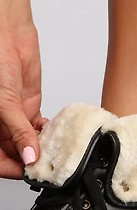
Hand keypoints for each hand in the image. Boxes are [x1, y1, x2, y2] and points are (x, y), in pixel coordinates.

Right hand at [0, 21, 47, 178]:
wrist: (7, 35)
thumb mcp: (3, 102)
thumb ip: (17, 131)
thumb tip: (29, 156)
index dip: (13, 169)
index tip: (32, 173)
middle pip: (14, 154)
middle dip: (31, 160)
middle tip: (52, 166)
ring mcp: (13, 117)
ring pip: (28, 141)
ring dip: (43, 147)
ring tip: (59, 152)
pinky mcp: (27, 106)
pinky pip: (38, 127)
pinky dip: (49, 132)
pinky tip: (58, 134)